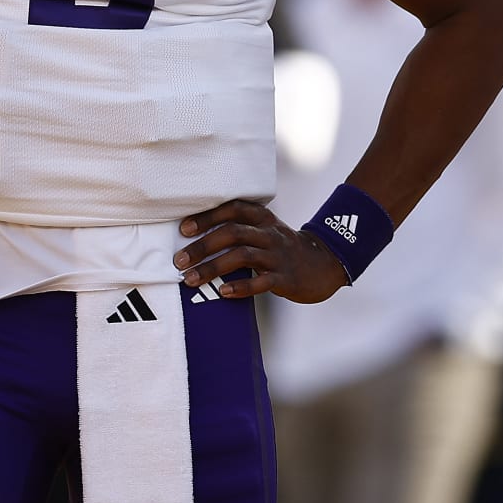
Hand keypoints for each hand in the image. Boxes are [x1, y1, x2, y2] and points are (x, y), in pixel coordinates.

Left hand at [175, 199, 348, 303]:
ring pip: (243, 256)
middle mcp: (269, 233)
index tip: (184, 229)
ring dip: (213, 267)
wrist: (323, 265)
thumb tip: (195, 238)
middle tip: (180, 260)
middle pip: (233, 233)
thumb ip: (239, 229)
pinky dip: (241, 287)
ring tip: (191, 279)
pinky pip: (262, 281)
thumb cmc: (282, 248)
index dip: (208, 217)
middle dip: (203, 245)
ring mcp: (278, 256)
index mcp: (263, 218)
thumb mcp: (265, 230)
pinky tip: (224, 293)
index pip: (233, 209)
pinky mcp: (286, 278)